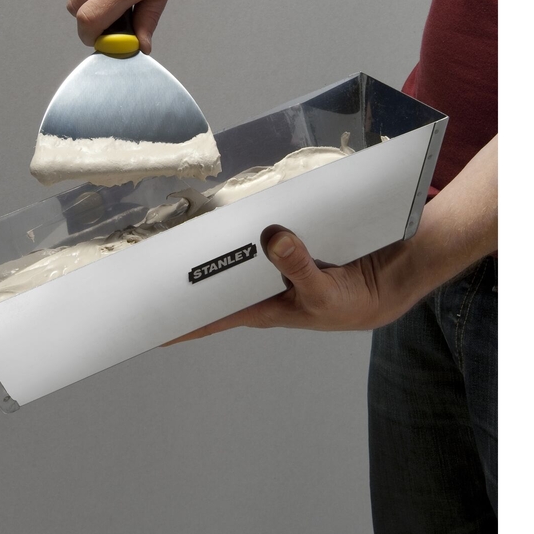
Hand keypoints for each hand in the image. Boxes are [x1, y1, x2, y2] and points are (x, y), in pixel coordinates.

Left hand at [165, 134, 498, 343]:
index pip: (210, 319)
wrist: (392, 278)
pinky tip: (226, 207)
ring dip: (209, 244)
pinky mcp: (285, 240)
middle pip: (211, 282)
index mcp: (262, 308)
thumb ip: (299, 268)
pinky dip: (242, 221)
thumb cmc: (354, 301)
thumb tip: (272, 238)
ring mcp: (270, 263)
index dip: (177, 324)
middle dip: (179, 278)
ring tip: (172, 230)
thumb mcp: (327, 292)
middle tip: (141, 266)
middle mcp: (260, 286)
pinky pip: (255, 230)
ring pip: (230, 253)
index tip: (143, 326)